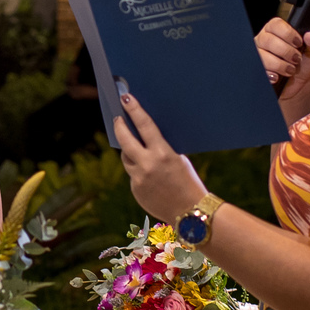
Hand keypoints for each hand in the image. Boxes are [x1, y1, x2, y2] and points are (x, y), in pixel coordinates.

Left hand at [113, 94, 209, 222]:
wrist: (191, 212)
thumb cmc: (188, 181)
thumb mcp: (178, 159)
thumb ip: (159, 148)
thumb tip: (142, 134)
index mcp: (163, 153)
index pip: (144, 126)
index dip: (134, 110)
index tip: (125, 98)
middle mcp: (148, 165)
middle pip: (125, 141)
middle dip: (120, 127)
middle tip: (118, 119)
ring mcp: (139, 179)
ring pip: (126, 158)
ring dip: (130, 153)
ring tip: (139, 151)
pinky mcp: (135, 190)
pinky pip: (133, 175)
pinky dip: (139, 172)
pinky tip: (152, 178)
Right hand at [255, 19, 309, 99]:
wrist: (299, 83)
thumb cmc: (304, 63)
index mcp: (276, 30)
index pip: (275, 24)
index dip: (288, 33)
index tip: (299, 43)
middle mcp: (264, 40)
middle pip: (267, 40)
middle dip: (286, 52)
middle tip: (297, 59)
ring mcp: (258, 54)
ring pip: (262, 56)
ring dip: (280, 65)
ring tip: (290, 70)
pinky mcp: (257, 68)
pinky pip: (259, 70)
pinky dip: (271, 75)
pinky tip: (278, 77)